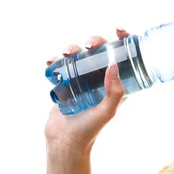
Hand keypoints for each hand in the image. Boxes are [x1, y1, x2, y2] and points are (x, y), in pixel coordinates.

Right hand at [45, 28, 129, 155]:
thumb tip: (114, 65)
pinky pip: (60, 65)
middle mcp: (100, 78)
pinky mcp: (64, 83)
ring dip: (72, 47)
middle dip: (94, 41)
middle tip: (89, 45)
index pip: (123, 57)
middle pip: (99, 50)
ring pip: (79, 54)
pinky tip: (51, 61)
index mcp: (115, 83)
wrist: (65, 142)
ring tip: (66, 53)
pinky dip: (54, 60)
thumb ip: (114, 92)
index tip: (119, 31)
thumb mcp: (107, 111)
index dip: (123, 41)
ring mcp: (81, 79)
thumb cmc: (90, 129)